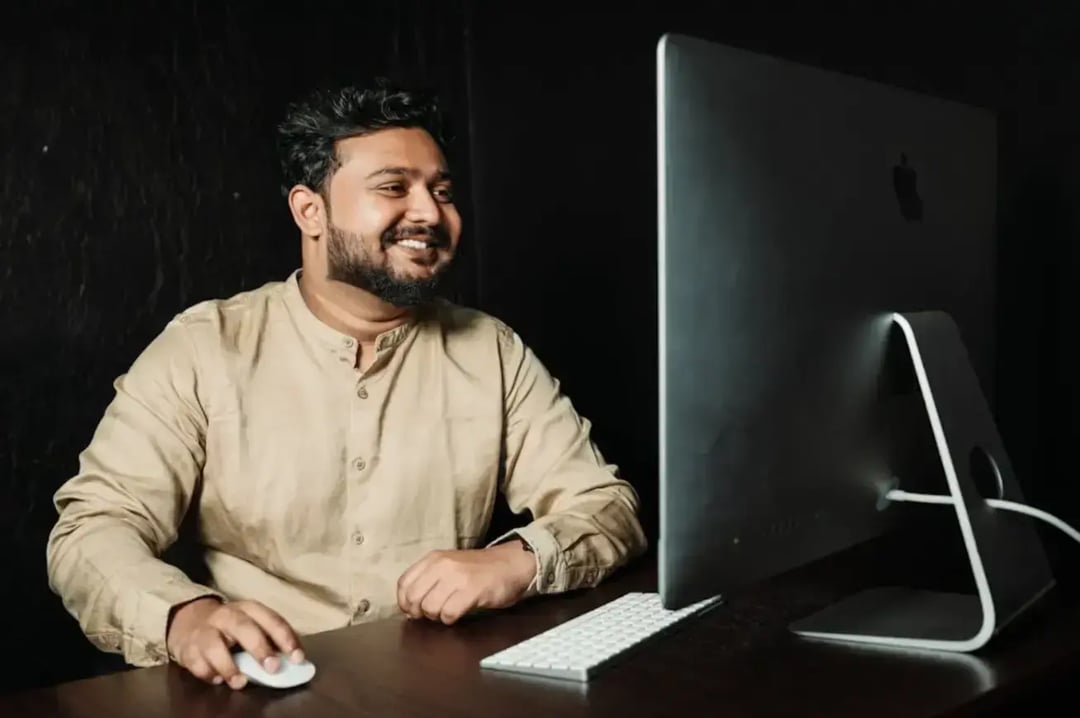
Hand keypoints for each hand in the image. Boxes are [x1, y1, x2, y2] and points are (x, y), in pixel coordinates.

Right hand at [166, 597, 303, 688]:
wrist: (190, 621)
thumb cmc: (230, 628)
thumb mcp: (251, 625)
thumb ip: (270, 640)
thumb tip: (293, 662)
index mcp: (249, 609)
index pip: (271, 620)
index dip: (286, 639)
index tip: (298, 658)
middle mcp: (227, 616)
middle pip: (244, 627)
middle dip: (260, 648)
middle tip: (273, 668)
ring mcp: (205, 631)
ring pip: (215, 645)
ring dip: (229, 666)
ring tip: (241, 682)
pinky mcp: (188, 649)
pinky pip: (197, 663)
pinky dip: (208, 673)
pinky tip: (218, 679)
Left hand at [397, 541, 536, 623]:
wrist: (511, 564)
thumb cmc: (478, 569)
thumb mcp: (448, 566)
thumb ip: (428, 580)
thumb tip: (408, 608)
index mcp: (433, 558)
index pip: (403, 584)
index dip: (404, 602)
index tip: (413, 610)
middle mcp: (442, 565)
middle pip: (413, 598)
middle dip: (420, 612)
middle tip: (433, 613)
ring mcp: (457, 577)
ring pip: (430, 608)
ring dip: (437, 616)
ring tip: (449, 610)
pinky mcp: (472, 590)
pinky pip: (449, 614)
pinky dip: (451, 619)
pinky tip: (459, 612)